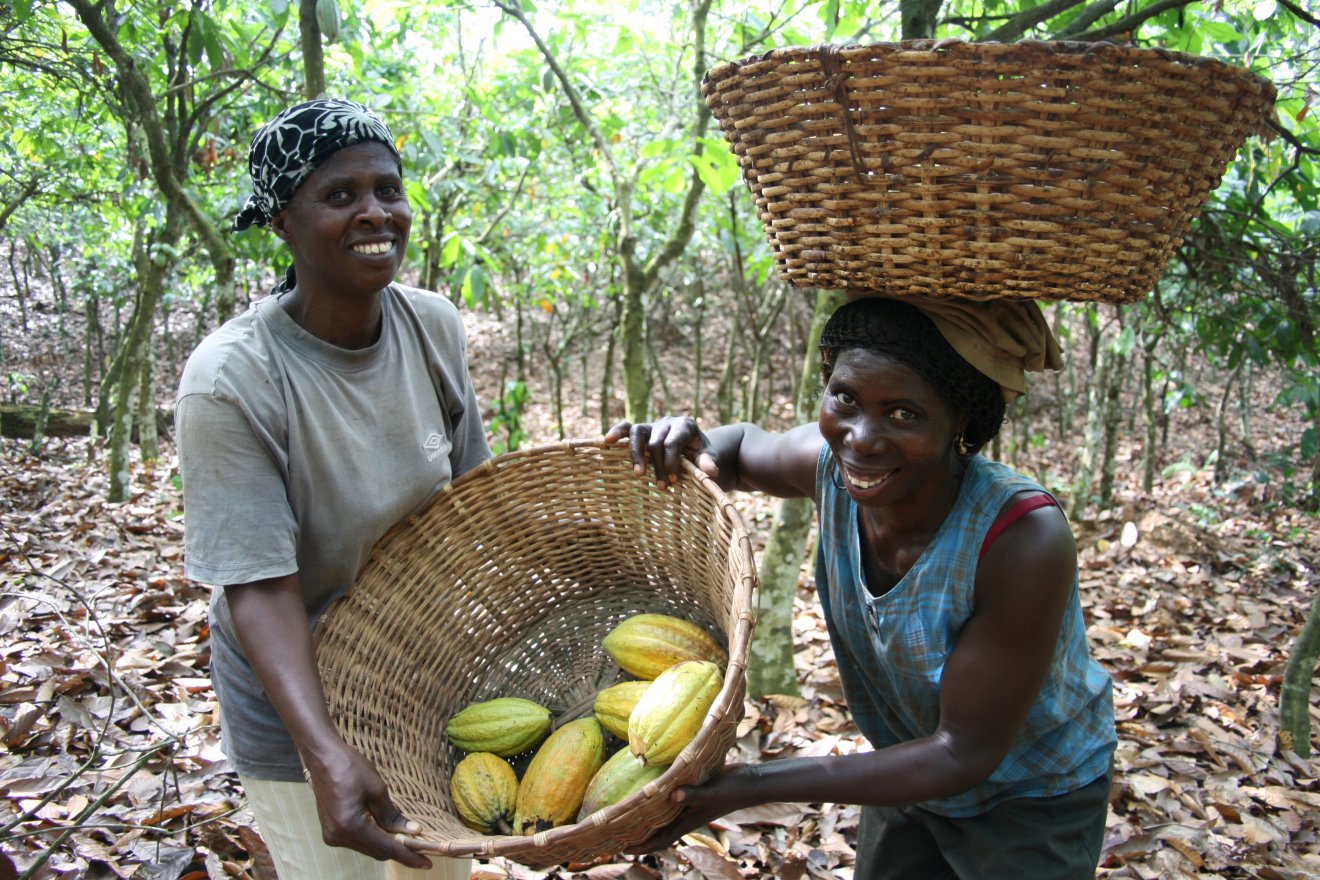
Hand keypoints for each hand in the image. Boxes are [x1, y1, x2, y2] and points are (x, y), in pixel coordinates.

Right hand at [304, 741, 432, 868]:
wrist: (323, 757)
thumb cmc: (351, 768)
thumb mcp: (377, 789)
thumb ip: (393, 816)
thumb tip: (412, 832)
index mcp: (351, 826)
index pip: (386, 847)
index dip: (408, 855)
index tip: (426, 863)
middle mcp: (338, 836)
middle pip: (376, 851)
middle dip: (399, 851)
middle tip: (421, 851)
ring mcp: (332, 835)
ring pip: (367, 848)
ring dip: (386, 845)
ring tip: (407, 840)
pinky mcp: (331, 831)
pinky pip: (358, 840)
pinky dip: (374, 838)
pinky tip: (387, 831)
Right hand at [603, 417, 719, 485]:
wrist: (694, 448)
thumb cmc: (701, 454)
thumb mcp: (708, 457)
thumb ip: (708, 462)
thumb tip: (711, 472)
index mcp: (685, 425)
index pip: (673, 442)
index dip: (671, 463)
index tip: (674, 482)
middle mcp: (667, 422)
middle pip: (656, 442)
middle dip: (658, 466)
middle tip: (662, 487)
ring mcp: (652, 425)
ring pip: (637, 431)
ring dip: (636, 454)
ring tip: (638, 474)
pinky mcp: (641, 431)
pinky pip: (626, 427)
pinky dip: (617, 432)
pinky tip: (606, 441)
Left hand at [628, 764, 755, 853]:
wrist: (752, 783)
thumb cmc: (733, 790)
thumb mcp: (713, 791)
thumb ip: (694, 794)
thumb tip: (674, 796)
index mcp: (688, 821)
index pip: (660, 839)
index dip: (641, 846)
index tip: (620, 848)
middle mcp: (686, 816)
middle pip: (657, 831)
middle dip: (637, 835)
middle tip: (614, 832)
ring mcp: (690, 806)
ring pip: (663, 817)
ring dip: (646, 820)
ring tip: (626, 815)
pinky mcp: (693, 794)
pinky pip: (670, 802)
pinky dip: (658, 801)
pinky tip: (650, 791)